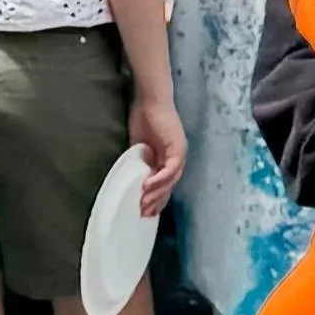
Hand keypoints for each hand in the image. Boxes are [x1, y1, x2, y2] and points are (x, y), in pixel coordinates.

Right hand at [131, 94, 186, 213]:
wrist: (149, 100)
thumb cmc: (143, 119)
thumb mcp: (139, 148)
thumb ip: (141, 164)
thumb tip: (135, 182)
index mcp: (168, 159)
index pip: (165, 185)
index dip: (156, 200)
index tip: (145, 213)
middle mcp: (177, 159)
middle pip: (169, 187)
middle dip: (156, 202)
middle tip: (142, 214)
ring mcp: (179, 154)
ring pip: (171, 181)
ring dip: (156, 194)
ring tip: (142, 204)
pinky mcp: (178, 149)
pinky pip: (170, 170)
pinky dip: (159, 180)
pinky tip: (147, 187)